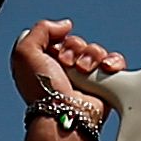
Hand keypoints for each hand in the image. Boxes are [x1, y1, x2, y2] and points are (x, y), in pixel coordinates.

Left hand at [10, 18, 126, 140]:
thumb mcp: (24, 52)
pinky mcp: (105, 84)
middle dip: (75, 49)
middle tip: (68, 65)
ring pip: (96, 50)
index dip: (59, 40)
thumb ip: (39, 29)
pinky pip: (115, 62)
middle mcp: (66, 70)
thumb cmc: (42, 90)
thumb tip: (65, 25)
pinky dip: (112, 62)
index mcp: (47, 62)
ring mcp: (86, 77)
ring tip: (83, 72)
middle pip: (78, 43)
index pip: (60, 38)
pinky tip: (105, 69)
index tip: (56, 53)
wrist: (64, 114)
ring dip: (91, 56)